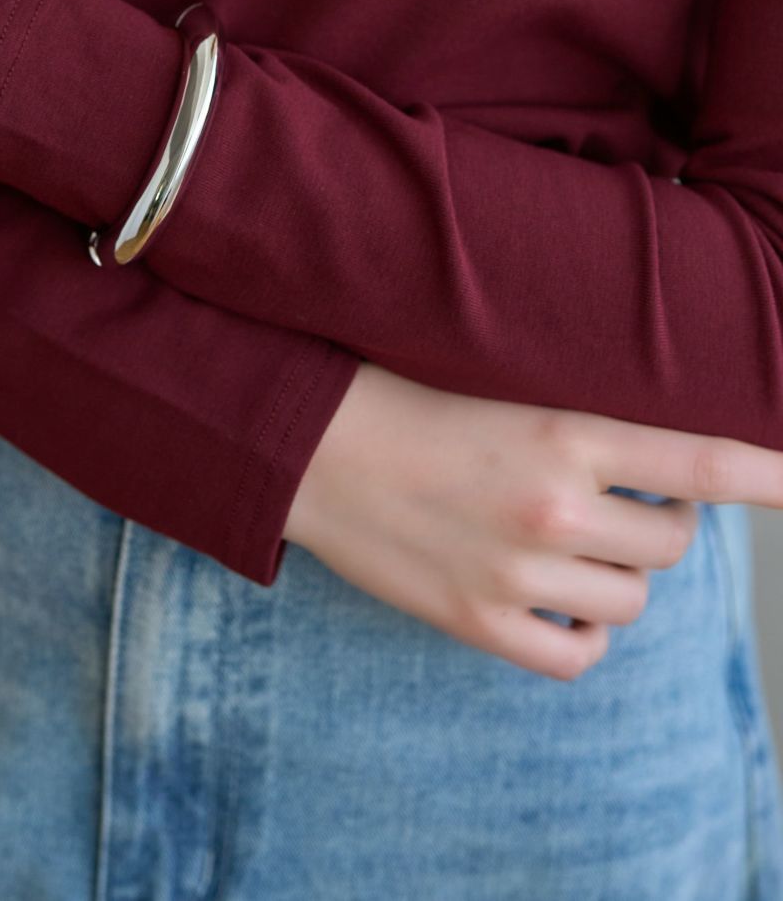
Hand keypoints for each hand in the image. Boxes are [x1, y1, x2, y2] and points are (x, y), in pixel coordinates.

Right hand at [284, 360, 782, 680]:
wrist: (315, 447)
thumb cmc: (409, 405)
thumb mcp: (507, 397)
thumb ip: (585, 437)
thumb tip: (661, 481)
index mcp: (563, 434)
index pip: (703, 464)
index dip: (771, 477)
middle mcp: (552, 508)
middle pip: (670, 547)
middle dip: (659, 529)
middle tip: (627, 506)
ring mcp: (516, 573)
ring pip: (630, 603)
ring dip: (619, 580)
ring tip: (579, 551)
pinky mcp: (479, 622)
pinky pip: (577, 655)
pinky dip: (583, 635)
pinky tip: (558, 602)